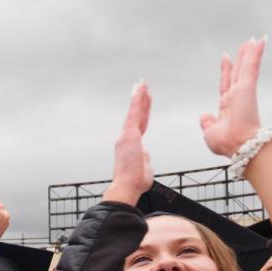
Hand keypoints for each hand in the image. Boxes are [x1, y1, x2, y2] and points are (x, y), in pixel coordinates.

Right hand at [102, 82, 153, 205]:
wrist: (126, 186)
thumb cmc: (134, 182)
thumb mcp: (144, 168)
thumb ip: (145, 159)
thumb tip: (145, 156)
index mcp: (131, 145)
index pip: (139, 124)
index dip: (143, 112)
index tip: (145, 101)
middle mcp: (126, 138)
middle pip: (136, 115)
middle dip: (140, 100)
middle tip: (142, 86)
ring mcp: (127, 135)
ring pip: (135, 111)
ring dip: (139, 96)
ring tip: (142, 83)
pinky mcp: (129, 134)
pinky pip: (134, 113)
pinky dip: (137, 101)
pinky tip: (139, 90)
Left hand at [200, 38, 264, 157]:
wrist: (239, 146)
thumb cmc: (227, 144)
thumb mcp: (210, 132)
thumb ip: (207, 123)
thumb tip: (204, 116)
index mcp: (227, 106)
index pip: (226, 84)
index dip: (226, 70)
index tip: (226, 57)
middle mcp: (236, 97)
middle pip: (238, 72)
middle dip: (240, 58)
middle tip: (245, 44)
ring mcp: (242, 92)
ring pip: (246, 67)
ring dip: (250, 53)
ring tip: (254, 39)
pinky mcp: (248, 88)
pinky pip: (251, 67)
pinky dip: (255, 54)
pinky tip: (260, 41)